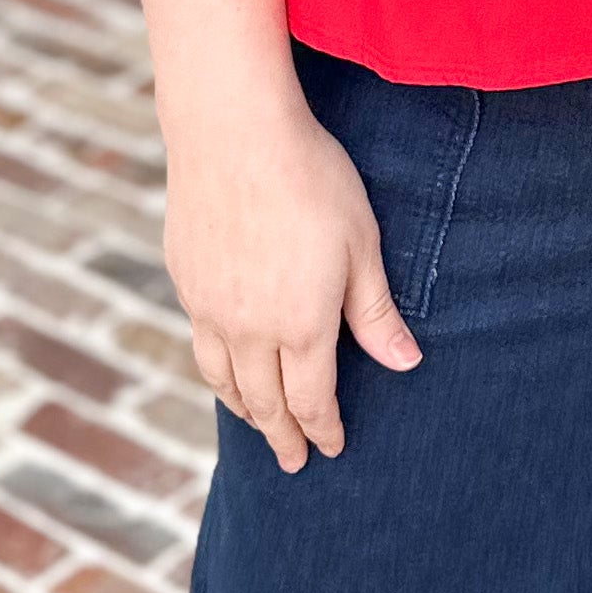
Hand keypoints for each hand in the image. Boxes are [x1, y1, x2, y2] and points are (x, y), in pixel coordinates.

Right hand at [161, 73, 420, 469]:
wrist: (234, 132)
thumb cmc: (311, 180)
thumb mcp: (361, 245)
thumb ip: (375, 312)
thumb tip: (406, 365)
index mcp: (301, 325)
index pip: (313, 399)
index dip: (324, 430)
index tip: (331, 449)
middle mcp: (250, 329)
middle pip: (265, 402)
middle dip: (283, 435)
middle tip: (292, 461)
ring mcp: (210, 307)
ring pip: (224, 379)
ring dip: (244, 410)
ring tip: (257, 423)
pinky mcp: (185, 280)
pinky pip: (200, 345)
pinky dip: (215, 371)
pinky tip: (223, 366)